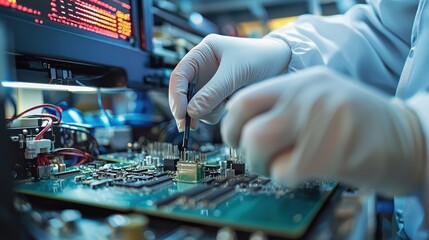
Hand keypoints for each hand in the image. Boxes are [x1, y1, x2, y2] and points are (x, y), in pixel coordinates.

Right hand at [169, 34, 290, 130]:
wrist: (282, 64)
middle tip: (189, 127)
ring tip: (223, 107)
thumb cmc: (260, 58)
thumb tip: (191, 112)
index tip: (181, 114)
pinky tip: (228, 107)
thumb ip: (212, 93)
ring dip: (205, 112)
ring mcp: (210, 83)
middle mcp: (203, 68)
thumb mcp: (235, 73)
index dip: (177, 95)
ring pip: (196, 104)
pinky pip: (208, 110)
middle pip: (184, 93)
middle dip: (186, 109)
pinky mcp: (219, 95)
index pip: (179, 75)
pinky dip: (215, 113)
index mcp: (202, 53)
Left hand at [221, 66, 424, 195]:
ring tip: (280, 166)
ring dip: (262, 165)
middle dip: (242, 148)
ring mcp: (319, 124)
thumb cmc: (361, 122)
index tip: (234, 137)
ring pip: (258, 147)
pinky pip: (283, 172)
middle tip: (255, 157)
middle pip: (247, 126)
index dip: (231, 124)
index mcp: (304, 81)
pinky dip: (285, 178)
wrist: (409, 139)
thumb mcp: (324, 96)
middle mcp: (308, 98)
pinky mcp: (330, 155)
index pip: (246, 99)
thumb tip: (244, 124)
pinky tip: (302, 173)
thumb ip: (286, 104)